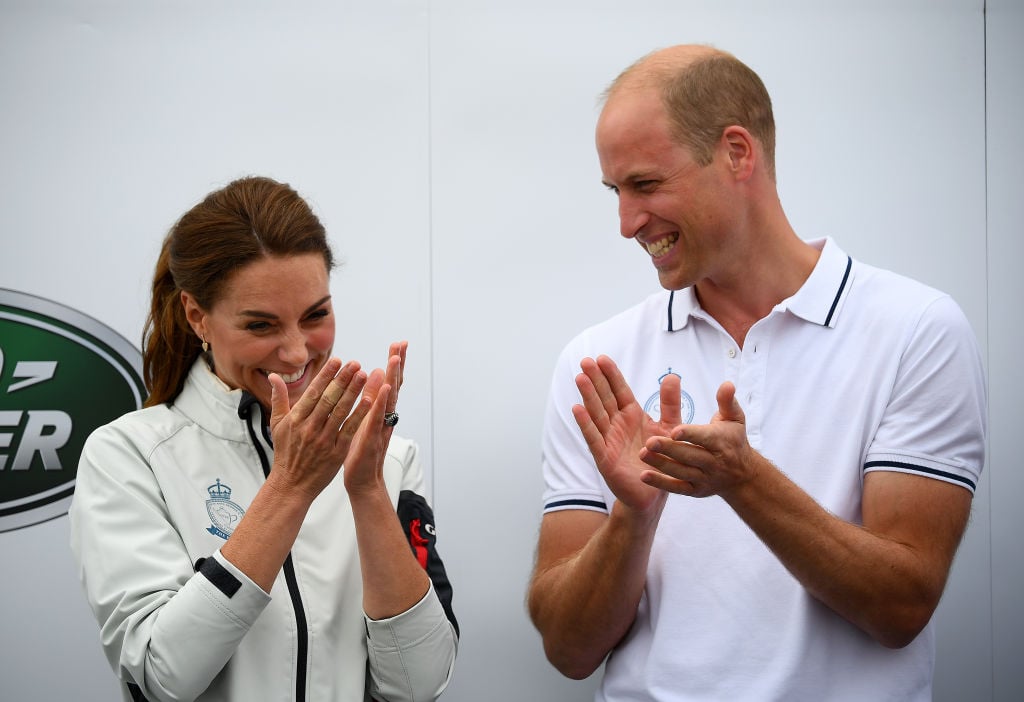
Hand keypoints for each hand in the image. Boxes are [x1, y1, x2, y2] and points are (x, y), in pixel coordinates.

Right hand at [267, 358, 369, 498]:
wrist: (291, 484)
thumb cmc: (285, 452)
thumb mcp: (277, 424)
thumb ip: (278, 398)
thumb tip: (274, 376)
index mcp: (296, 418)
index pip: (314, 392)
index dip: (326, 375)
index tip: (338, 360)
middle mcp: (309, 427)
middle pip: (329, 398)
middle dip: (343, 379)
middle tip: (356, 363)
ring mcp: (323, 439)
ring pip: (340, 411)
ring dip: (353, 392)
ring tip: (364, 376)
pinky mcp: (336, 451)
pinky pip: (349, 429)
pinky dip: (359, 415)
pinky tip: (369, 401)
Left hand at [343, 343, 405, 496]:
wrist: (363, 480)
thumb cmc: (360, 450)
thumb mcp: (364, 419)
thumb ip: (370, 398)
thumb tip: (374, 373)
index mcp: (381, 410)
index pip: (390, 382)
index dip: (395, 364)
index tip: (398, 344)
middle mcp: (386, 416)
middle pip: (395, 385)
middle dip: (398, 365)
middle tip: (402, 344)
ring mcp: (382, 426)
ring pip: (390, 398)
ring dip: (393, 377)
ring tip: (395, 359)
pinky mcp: (374, 438)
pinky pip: (379, 417)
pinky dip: (383, 402)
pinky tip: (386, 388)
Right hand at [572, 355, 681, 514]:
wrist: (654, 493)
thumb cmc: (660, 459)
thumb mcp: (670, 427)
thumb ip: (670, 403)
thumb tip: (673, 377)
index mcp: (631, 415)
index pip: (619, 390)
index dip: (611, 375)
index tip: (602, 358)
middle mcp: (617, 425)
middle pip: (604, 398)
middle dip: (595, 380)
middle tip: (585, 361)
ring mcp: (608, 440)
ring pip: (596, 414)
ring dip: (588, 396)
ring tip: (580, 378)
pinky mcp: (604, 458)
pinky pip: (594, 438)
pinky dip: (585, 424)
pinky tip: (577, 409)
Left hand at [639, 381, 758, 497]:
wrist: (742, 475)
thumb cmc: (733, 440)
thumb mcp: (735, 419)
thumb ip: (727, 401)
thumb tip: (727, 384)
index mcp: (720, 442)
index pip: (704, 438)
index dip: (690, 434)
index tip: (673, 430)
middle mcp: (713, 462)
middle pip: (689, 456)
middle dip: (669, 450)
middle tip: (649, 442)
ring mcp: (703, 478)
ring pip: (681, 472)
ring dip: (661, 465)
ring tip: (642, 455)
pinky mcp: (694, 490)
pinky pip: (677, 488)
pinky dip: (661, 484)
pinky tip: (644, 476)